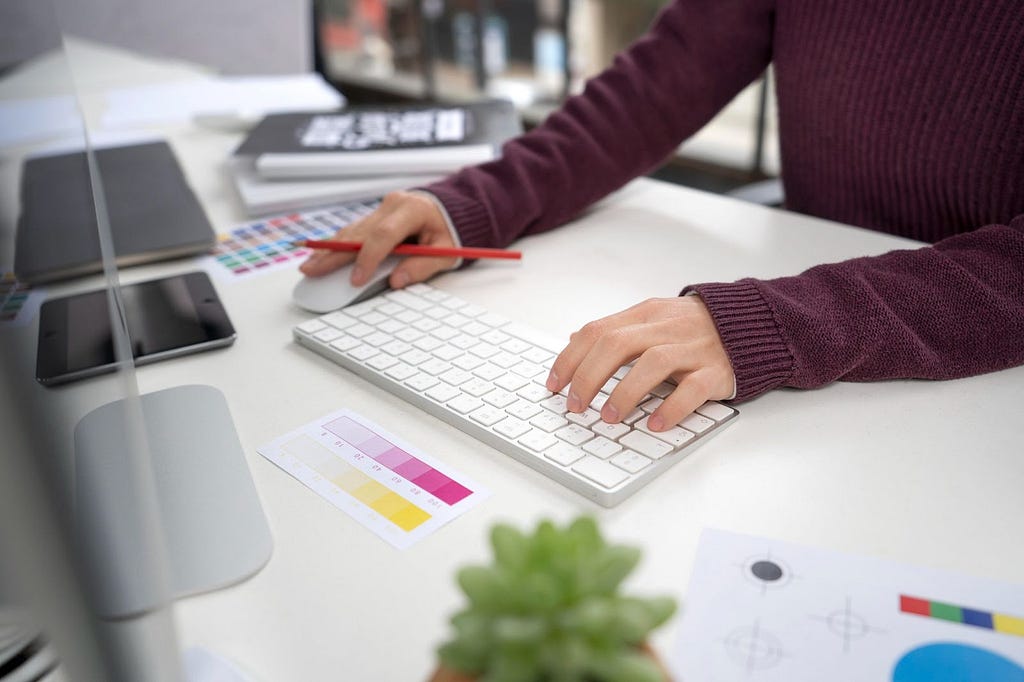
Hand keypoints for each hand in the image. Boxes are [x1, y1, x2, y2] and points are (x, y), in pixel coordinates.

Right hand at [299, 191, 457, 288]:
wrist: (451, 209)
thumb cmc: (449, 231)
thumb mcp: (446, 252)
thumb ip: (422, 266)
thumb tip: (396, 281)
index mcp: (413, 210)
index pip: (384, 235)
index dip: (367, 258)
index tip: (355, 279)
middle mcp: (393, 205)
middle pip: (359, 232)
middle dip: (334, 254)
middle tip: (312, 270)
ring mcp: (382, 208)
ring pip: (351, 230)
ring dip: (329, 250)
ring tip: (309, 266)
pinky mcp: (375, 214)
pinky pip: (354, 231)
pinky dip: (337, 245)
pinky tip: (320, 256)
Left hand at [545, 296, 734, 431]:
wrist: (753, 324)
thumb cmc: (694, 328)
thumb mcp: (652, 320)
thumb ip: (616, 330)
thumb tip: (573, 341)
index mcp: (646, 314)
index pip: (598, 331)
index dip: (571, 359)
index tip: (554, 385)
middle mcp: (667, 327)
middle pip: (618, 344)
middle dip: (589, 377)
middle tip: (575, 406)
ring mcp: (693, 348)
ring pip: (653, 363)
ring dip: (625, 392)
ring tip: (608, 417)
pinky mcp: (717, 371)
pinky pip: (693, 388)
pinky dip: (672, 407)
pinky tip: (655, 424)